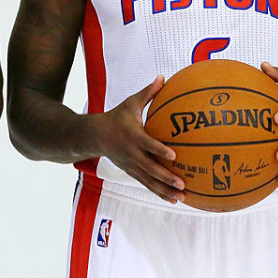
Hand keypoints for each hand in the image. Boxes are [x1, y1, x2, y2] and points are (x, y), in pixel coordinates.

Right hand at [91, 76, 185, 202]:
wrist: (94, 136)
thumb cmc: (116, 117)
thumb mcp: (130, 103)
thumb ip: (148, 92)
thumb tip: (163, 77)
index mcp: (133, 136)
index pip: (147, 144)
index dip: (159, 150)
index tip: (174, 155)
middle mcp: (132, 154)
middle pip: (150, 168)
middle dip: (166, 177)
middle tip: (182, 184)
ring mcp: (131, 165)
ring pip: (149, 181)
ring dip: (165, 190)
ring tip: (181, 197)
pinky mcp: (131, 172)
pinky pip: (147, 184)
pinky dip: (159, 193)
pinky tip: (172, 199)